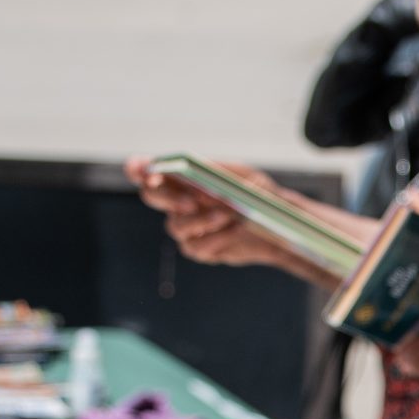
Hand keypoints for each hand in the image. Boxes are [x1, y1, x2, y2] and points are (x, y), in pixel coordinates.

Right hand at [124, 156, 328, 281]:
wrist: (279, 223)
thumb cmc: (258, 193)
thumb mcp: (244, 176)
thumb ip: (218, 173)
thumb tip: (197, 175)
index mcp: (182, 176)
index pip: (146, 170)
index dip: (139, 169)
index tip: (146, 170)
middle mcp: (178, 201)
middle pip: (152, 197)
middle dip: (168, 198)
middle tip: (191, 202)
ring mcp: (186, 227)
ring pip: (176, 226)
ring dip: (201, 220)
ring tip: (229, 213)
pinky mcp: (200, 249)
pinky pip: (196, 247)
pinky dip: (217, 238)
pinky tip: (236, 228)